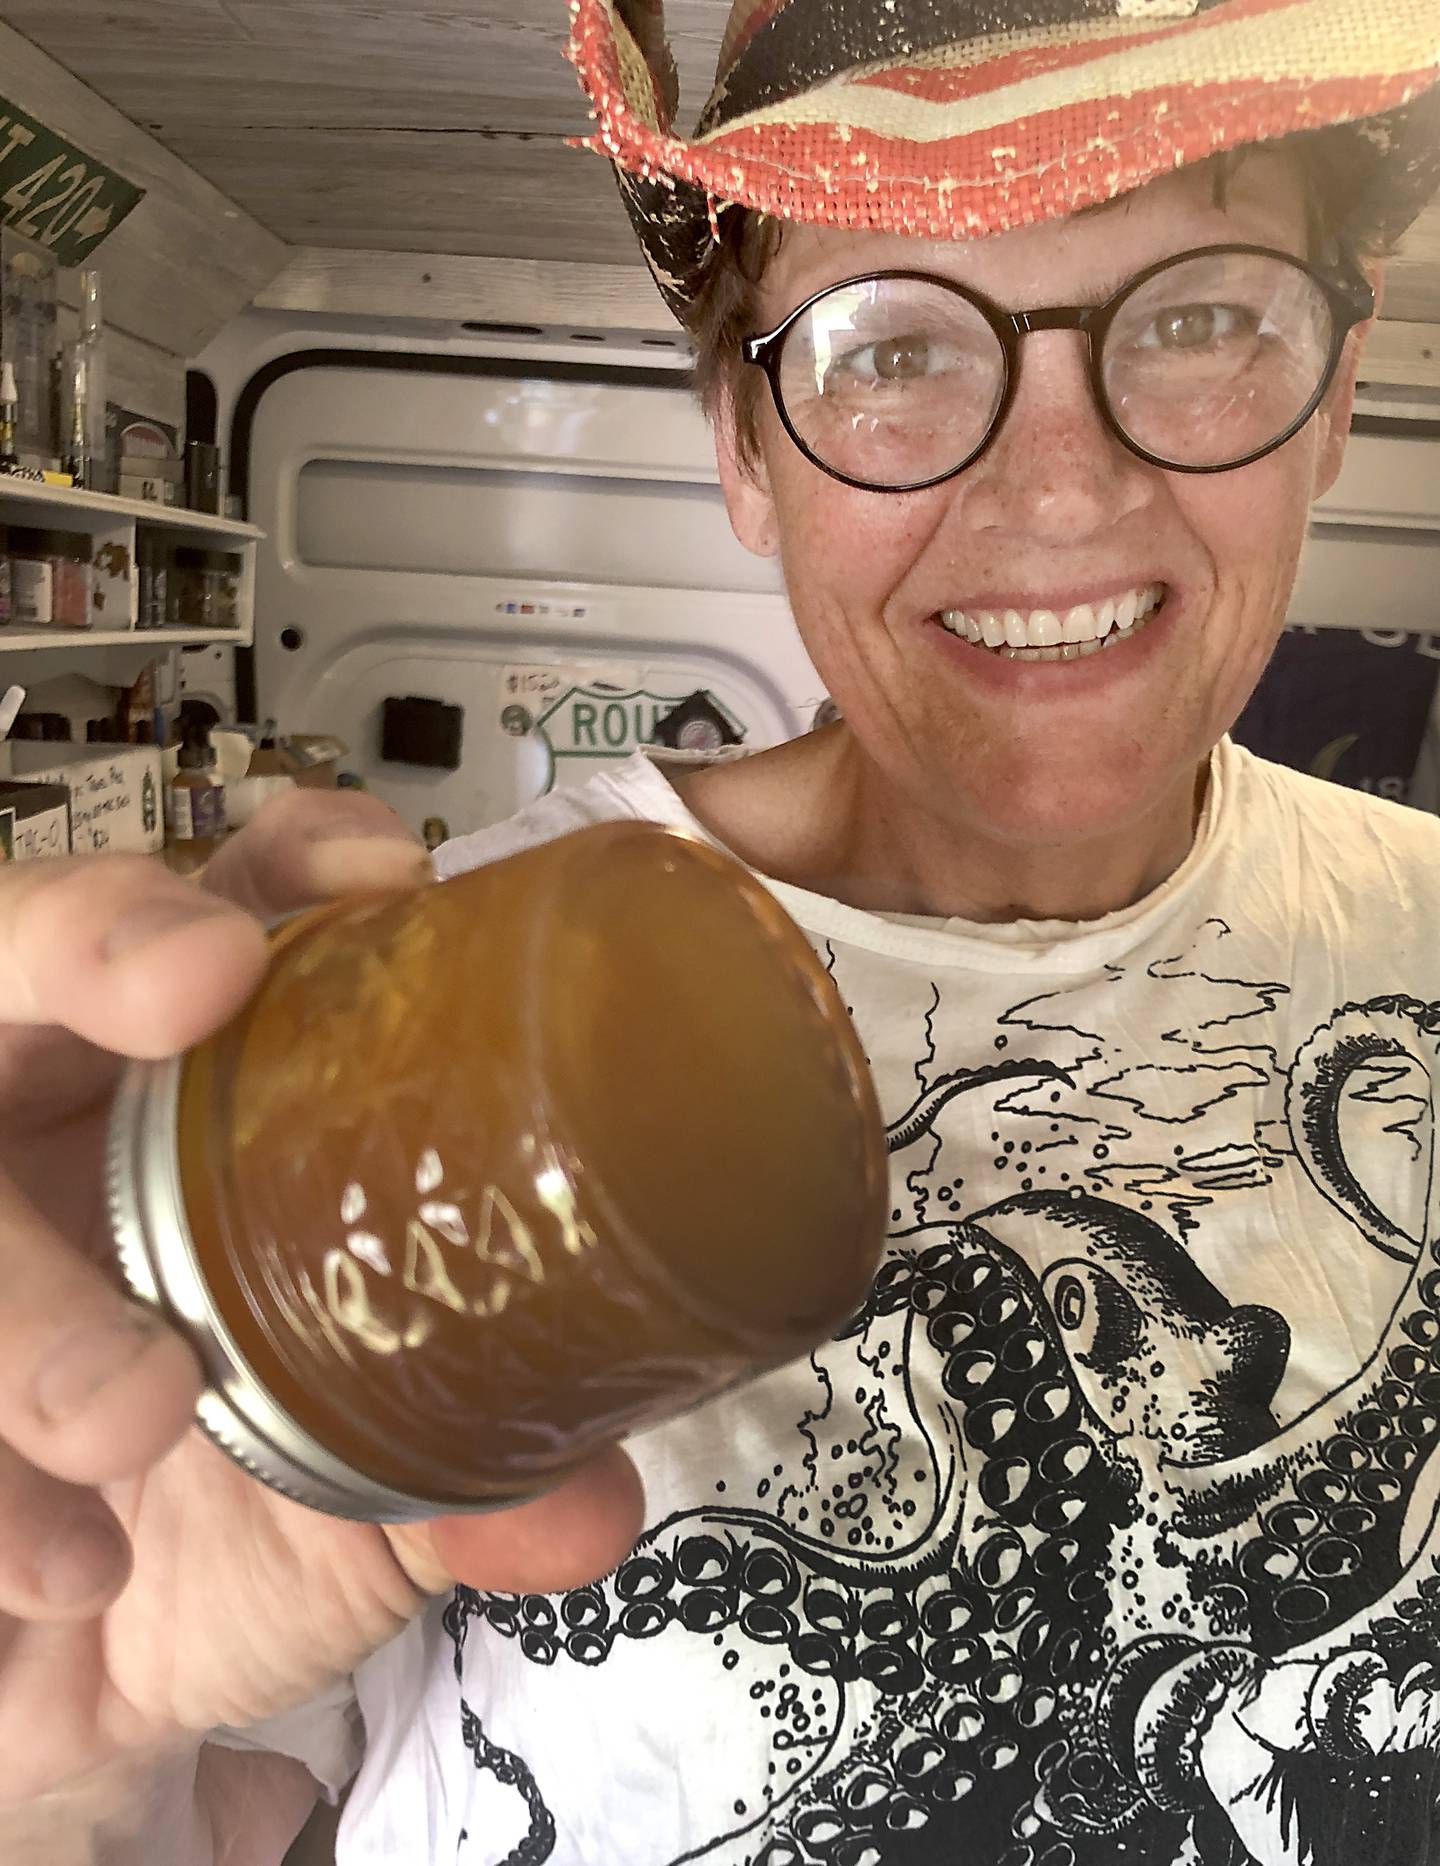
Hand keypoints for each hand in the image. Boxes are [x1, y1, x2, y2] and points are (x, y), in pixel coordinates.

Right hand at [0, 791, 644, 1809]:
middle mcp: (57, 1129)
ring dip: (35, 1296)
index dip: (284, 866)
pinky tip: (69, 1570)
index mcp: (196, 1111)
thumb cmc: (224, 1530)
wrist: (83, 1680)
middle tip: (198, 977)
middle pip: (23, 954)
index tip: (382, 876)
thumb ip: (465, 1481)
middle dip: (93, 936)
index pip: (223, 914)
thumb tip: (587, 1511)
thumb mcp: (366, 1504)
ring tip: (132, 1408)